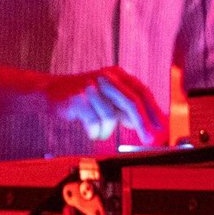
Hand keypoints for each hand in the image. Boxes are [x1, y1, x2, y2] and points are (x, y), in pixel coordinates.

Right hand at [45, 67, 168, 149]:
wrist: (50, 91)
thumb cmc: (84, 96)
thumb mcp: (108, 99)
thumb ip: (126, 109)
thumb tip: (147, 125)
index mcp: (117, 74)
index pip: (142, 92)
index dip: (154, 111)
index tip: (163, 128)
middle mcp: (106, 77)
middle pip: (132, 102)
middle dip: (143, 124)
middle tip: (150, 140)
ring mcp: (92, 87)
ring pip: (111, 116)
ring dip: (108, 131)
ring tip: (100, 131)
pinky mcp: (78, 100)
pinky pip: (95, 123)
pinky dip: (96, 132)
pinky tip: (91, 130)